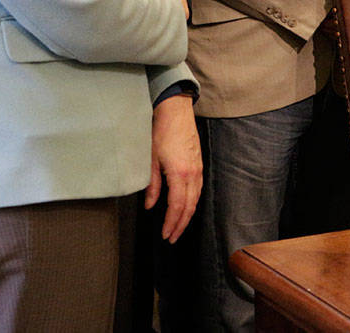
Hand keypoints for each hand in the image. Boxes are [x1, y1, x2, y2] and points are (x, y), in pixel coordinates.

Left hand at [147, 94, 201, 240]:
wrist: (176, 111)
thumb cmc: (161, 132)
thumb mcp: (150, 159)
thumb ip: (152, 185)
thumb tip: (150, 205)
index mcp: (179, 173)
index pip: (177, 206)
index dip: (171, 223)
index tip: (165, 234)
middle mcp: (192, 174)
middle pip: (189, 206)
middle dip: (181, 224)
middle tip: (172, 238)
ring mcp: (198, 168)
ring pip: (196, 199)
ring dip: (187, 215)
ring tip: (178, 227)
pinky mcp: (199, 164)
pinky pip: (198, 189)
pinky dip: (193, 202)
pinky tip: (186, 207)